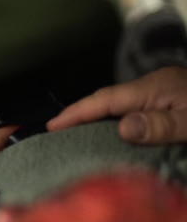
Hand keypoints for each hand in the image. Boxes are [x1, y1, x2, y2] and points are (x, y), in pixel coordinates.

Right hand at [46, 66, 186, 144]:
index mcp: (157, 86)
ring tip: (75, 136)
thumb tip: (123, 128)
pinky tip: (111, 134)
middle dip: (80, 114)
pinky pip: (133, 110)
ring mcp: (162, 91)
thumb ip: (162, 125)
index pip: (107, 98)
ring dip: (97, 119)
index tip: (52, 126)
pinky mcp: (169, 100)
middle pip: (108, 99)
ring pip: (120, 105)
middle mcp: (155, 85)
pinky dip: (116, 122)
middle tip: (56, 134)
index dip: (78, 112)